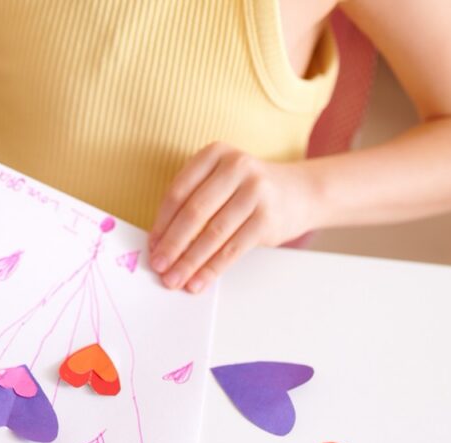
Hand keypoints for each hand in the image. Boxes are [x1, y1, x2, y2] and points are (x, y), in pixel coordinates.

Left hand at [147, 142, 316, 292]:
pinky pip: (233, 249)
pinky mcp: (268, 218)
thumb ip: (192, 203)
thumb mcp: (219, 181)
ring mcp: (256, 191)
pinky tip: (199, 281)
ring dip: (190, 261)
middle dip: (172, 244)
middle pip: (195, 212)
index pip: (179, 191)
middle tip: (158, 266)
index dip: (162, 222)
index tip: (151, 246)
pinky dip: (212, 269)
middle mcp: (237, 167)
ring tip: (175, 280)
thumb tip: (160, 245)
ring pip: (213, 234)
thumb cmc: (246, 191)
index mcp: (215, 154)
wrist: (299, 193)